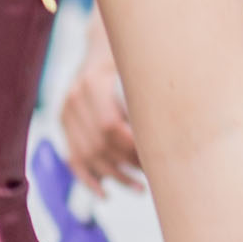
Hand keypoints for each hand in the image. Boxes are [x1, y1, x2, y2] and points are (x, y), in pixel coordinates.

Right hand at [54, 19, 142, 185]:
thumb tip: (178, 130)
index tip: (155, 160)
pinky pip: (73, 158)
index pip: (109, 126)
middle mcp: (75, 97)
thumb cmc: (132, 59)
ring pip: (87, 156)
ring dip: (113, 176)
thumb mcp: (142, 68)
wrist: (103, 47)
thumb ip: (153, 93)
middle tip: (150, 177)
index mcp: (93, 82)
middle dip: (126, 165)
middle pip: (99, 145)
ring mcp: (66, 112)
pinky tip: (105, 194)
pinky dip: (88, 179)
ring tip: (139, 188)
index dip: (131, 147)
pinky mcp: (64, 123)